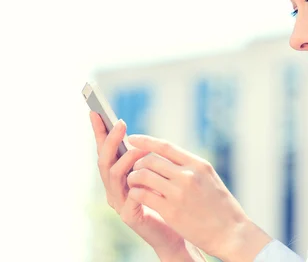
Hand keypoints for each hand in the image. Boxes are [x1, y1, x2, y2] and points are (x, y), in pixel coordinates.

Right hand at [89, 112, 198, 260]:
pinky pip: (129, 196)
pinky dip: (136, 184)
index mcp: (119, 177)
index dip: (100, 132)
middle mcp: (114, 189)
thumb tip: (141, 140)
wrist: (176, 232)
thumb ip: (147, 161)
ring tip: (137, 148)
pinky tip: (144, 175)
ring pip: (114, 177)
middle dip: (110, 140)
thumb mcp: (157, 175)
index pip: (106, 151)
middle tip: (119, 123)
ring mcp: (119, 203)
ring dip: (125, 159)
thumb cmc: (167, 200)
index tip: (95, 111)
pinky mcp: (130, 216)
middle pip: (104, 161)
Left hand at [126, 135, 272, 261]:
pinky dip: (136, 193)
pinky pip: (143, 195)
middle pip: (151, 160)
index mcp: (199, 164)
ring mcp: (179, 193)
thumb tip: (168, 159)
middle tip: (135, 170)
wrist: (230, 232)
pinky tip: (136, 196)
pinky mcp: (171, 211)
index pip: (166, 147)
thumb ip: (191, 168)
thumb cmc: (221, 206)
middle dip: (138, 163)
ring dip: (133, 178)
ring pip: (143, 176)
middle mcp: (188, 175)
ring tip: (133, 183)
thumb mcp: (210, 179)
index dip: (146, 141)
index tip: (133, 139)